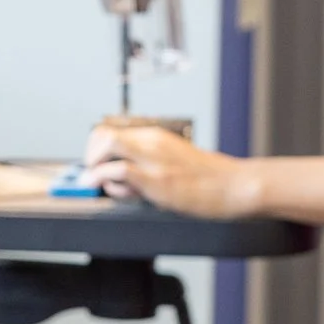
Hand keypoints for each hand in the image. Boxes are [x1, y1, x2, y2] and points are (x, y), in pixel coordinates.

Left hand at [83, 122, 258, 218]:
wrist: (234, 186)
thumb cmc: (207, 179)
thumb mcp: (172, 164)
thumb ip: (145, 167)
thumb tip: (118, 178)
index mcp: (154, 137)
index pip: (109, 131)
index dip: (94, 149)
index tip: (94, 166)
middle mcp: (151, 142)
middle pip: (102, 134)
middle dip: (89, 156)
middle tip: (93, 176)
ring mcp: (154, 159)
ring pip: (108, 146)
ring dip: (96, 168)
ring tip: (108, 187)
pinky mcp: (158, 179)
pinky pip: (121, 170)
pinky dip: (106, 179)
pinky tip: (113, 191)